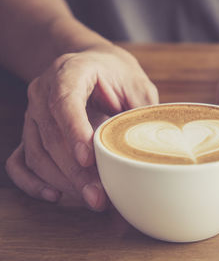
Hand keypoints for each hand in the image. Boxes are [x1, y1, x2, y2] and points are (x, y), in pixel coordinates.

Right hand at [5, 44, 158, 209]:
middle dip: (75, 171)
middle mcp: (43, 91)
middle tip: (99, 196)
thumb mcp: (136, 84)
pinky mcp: (31, 132)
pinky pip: (20, 160)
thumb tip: (152, 150)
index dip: (74, 130)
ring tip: (92, 200)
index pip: (64, 101)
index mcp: (70, 71)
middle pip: (51, 135)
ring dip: (63, 181)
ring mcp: (32, 113)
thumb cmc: (116, 74)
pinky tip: (56, 195)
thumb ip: (141, 111)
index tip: (87, 158)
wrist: (93, 64)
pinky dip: (33, 181)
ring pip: (37, 153)